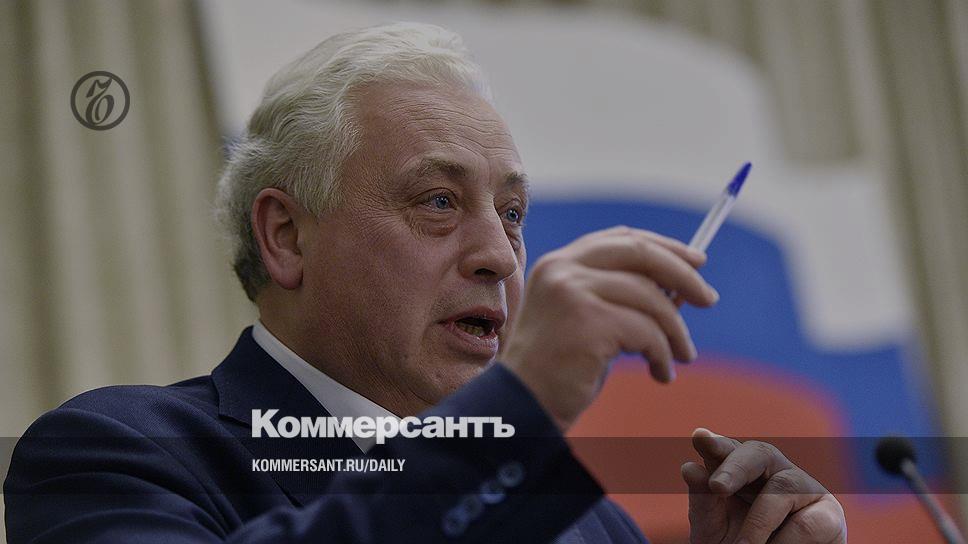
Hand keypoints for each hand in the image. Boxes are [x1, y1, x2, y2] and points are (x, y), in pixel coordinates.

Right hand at [499, 226, 717, 431]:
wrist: (523, 406)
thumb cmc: (559, 369)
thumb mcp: (587, 319)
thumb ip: (621, 296)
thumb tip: (682, 288)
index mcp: (559, 263)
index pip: (622, 239)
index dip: (664, 247)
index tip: (696, 262)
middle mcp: (562, 270)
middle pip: (641, 253)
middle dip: (683, 275)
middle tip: (709, 299)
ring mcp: (573, 293)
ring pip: (650, 299)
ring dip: (675, 331)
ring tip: (681, 357)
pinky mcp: (588, 322)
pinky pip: (647, 332)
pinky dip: (663, 355)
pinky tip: (661, 374)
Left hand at [682, 428, 846, 543]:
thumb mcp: (714, 531)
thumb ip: (704, 502)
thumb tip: (689, 467)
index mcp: (741, 473)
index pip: (727, 450)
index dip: (715, 443)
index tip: (699, 437)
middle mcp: (773, 472)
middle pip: (759, 452)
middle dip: (735, 466)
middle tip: (717, 486)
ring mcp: (804, 489)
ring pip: (782, 488)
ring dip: (757, 524)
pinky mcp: (828, 515)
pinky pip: (805, 523)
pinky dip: (783, 542)